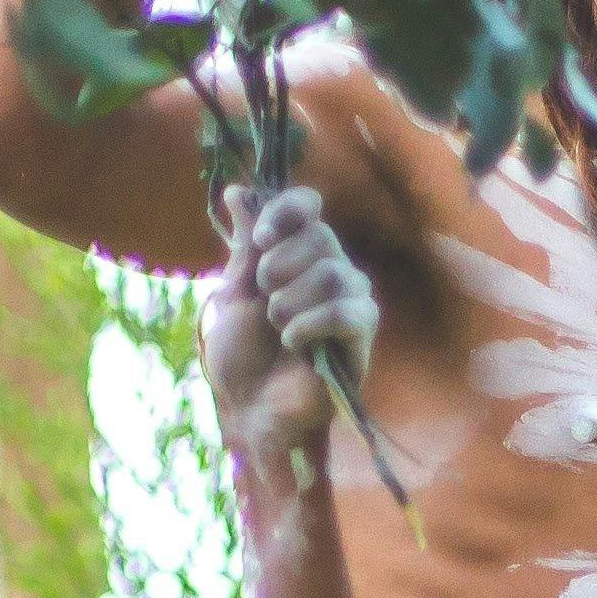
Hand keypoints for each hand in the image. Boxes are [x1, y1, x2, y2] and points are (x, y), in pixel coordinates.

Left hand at [203, 183, 378, 480]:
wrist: (249, 407)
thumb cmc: (241, 355)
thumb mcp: (234, 291)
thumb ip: (245, 243)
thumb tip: (236, 190)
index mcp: (298, 254)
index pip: (309, 206)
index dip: (287, 211)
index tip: (262, 237)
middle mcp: (331, 269)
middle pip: (320, 236)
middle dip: (280, 268)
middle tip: (266, 302)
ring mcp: (351, 301)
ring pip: (334, 272)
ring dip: (292, 302)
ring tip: (279, 327)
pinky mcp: (362, 337)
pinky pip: (348, 311)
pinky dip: (312, 324)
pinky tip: (294, 343)